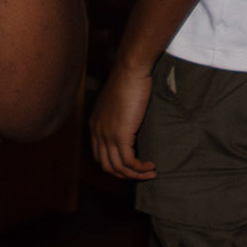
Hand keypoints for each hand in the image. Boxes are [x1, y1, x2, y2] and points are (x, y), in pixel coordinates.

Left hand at [89, 63, 156, 180]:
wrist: (130, 71)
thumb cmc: (128, 81)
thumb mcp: (118, 101)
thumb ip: (119, 115)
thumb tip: (130, 124)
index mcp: (95, 124)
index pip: (99, 155)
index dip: (115, 165)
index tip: (132, 166)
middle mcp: (97, 132)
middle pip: (107, 165)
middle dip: (124, 174)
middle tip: (141, 174)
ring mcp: (107, 135)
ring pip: (119, 167)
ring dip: (136, 175)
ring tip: (151, 173)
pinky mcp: (120, 136)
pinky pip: (129, 162)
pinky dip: (140, 169)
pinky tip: (151, 166)